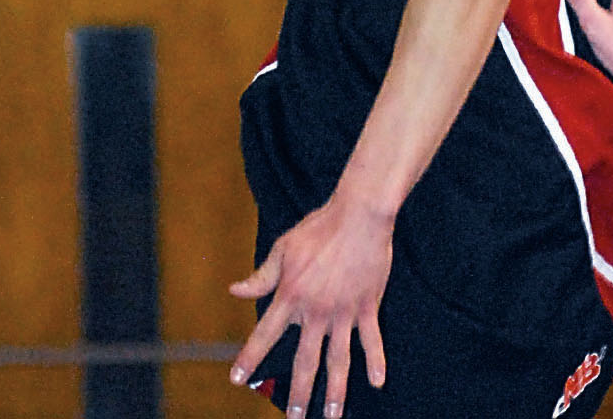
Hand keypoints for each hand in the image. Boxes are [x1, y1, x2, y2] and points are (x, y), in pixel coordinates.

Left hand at [229, 187, 391, 416]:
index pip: (265, 334)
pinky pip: (371, 340)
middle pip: (305, 361)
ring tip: (331, 416)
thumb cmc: (319, 227)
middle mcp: (316, 311)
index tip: (237, 379)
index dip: (249, 357)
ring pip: (339, 360)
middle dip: (298, 393)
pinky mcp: (367, 306)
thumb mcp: (284, 247)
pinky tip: (377, 382)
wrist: (359, 213)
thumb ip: (262, 276)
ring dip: (335, 392)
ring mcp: (343, 312)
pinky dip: (375, 361)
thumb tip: (235, 290)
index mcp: (291, 295)